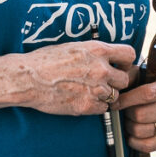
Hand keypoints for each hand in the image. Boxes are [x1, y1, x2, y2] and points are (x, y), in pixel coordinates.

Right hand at [15, 40, 137, 117]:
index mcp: (97, 50)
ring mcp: (95, 89)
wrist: (26, 79)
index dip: (126, 62)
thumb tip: (110, 57)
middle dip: (115, 82)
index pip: (129, 54)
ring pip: (115, 96)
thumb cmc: (44, 61)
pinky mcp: (87, 105)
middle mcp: (100, 69)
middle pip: (125, 80)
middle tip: (102, 83)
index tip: (120, 66)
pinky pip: (103, 109)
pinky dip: (96, 107)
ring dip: (105, 96)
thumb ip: (95, 53)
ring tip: (88, 91)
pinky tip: (82, 100)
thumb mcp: (73, 47)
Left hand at [118, 76, 155, 153]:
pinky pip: (147, 146)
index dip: (126, 100)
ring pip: (140, 131)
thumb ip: (128, 75)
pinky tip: (131, 135)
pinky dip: (134, 142)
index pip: (147, 94)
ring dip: (129, 128)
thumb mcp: (138, 76)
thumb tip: (115, 83)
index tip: (114, 103)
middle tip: (124, 112)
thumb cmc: (143, 87)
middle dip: (126, 115)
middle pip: (141, 115)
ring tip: (129, 121)